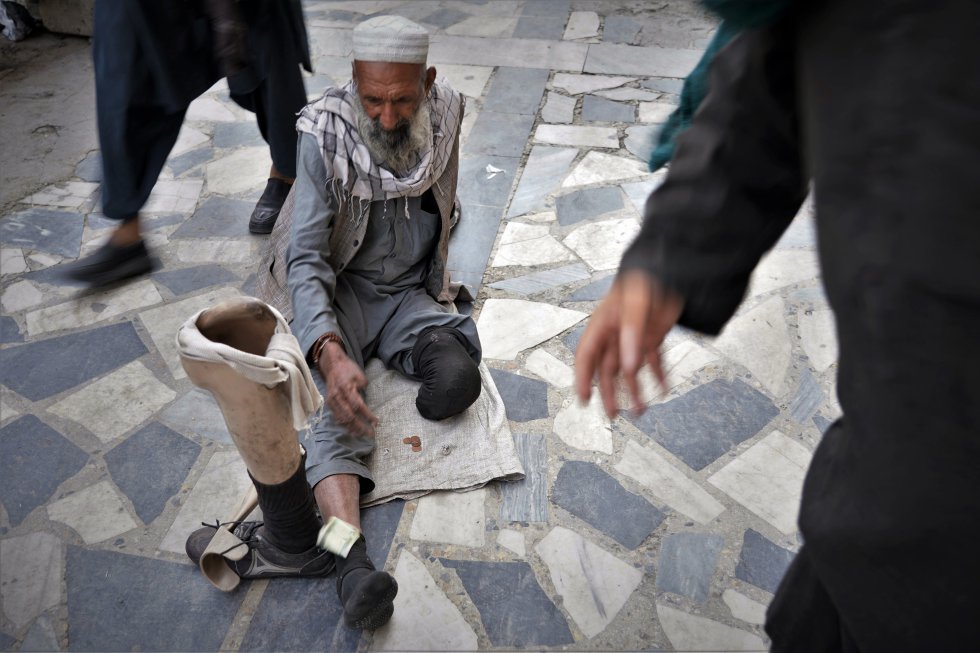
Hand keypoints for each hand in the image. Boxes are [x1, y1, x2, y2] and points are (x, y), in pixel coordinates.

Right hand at [317, 342, 378, 437]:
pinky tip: (352, 429)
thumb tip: (366, 404)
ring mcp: (332, 401)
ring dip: (353, 429)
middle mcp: (337, 396)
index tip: (376, 423)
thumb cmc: (348, 369)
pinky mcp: (329, 404)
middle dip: (361, 427)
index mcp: (346, 388)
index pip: (358, 406)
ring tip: (362, 435)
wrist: (332, 365)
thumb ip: (363, 390)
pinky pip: (337, 417)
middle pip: (349, 416)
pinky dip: (345, 425)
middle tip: (371, 434)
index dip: (367, 416)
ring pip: (342, 419)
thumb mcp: (360, 376)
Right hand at [575, 270, 683, 418]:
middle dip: (610, 393)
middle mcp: (616, 334)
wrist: (670, 266)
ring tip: (641, 410)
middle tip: (613, 415)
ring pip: (630, 370)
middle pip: (608, 370)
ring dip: (635, 390)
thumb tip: (630, 366)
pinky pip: (654, 362)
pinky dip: (659, 376)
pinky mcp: (654, 337)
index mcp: (603, 323)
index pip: (587, 355)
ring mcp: (635, 337)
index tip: (584, 399)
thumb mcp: (636, 301)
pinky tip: (663, 390)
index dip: (583, 378)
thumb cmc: (645, 277)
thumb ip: (632, 332)